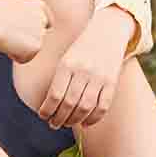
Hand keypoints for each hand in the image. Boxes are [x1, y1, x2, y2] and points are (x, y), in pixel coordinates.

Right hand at [0, 0, 52, 63]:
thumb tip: (22, 33)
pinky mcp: (37, 46)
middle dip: (26, 40)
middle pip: (38, 37)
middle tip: (8, 35)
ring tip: (4, 37)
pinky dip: (14, 56)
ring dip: (17, 48)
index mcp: (38, 5)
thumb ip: (22, 19)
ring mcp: (41, 32)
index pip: (47, 22)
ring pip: (30, 49)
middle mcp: (43, 18)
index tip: (28, 34)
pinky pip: (24, 59)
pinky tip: (5, 45)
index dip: (36, 30)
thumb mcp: (9, 10)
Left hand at [38, 7, 133, 128]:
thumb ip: (58, 79)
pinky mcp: (112, 82)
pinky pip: (103, 106)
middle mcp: (83, 70)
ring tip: (67, 123)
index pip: (55, 95)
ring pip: (85, 107)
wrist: (107, 32)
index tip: (43, 116)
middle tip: (53, 124)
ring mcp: (99, 77)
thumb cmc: (81, 49)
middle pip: (69, 104)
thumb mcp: (66, 58)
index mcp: (67, 64)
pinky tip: (85, 123)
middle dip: (59, 118)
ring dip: (74, 121)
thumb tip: (49, 105)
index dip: (47, 110)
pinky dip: (93, 119)